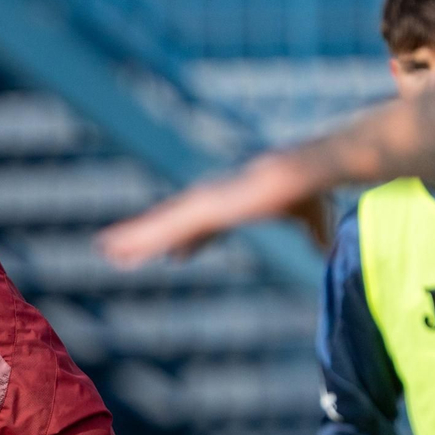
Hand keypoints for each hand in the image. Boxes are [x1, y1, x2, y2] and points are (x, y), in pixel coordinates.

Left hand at [96, 154, 323, 268]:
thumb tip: (329, 253)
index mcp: (230, 205)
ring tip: (105, 250)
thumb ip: (315, 235)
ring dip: (132, 238)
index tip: (176, 256)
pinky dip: (137, 238)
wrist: (299, 178)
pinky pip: (160, 230)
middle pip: (173, 226)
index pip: (202, 227)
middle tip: (119, 253)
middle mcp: (209, 204)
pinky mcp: (195, 211)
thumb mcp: (311, 218)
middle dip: (147, 238)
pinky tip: (115, 247)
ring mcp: (200, 206)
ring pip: (161, 228)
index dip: (188, 242)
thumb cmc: (307, 190)